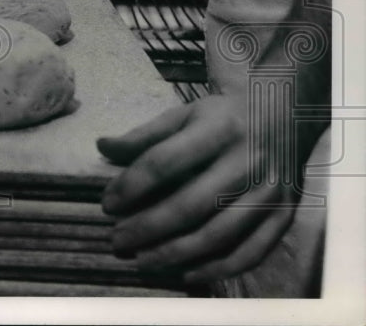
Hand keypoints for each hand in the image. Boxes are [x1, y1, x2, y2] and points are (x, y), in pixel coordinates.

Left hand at [96, 95, 300, 283]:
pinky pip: (251, 252)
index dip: (132, 185)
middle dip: (148, 227)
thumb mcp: (184, 114)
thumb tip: (102, 147)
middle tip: (117, 240)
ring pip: (218, 234)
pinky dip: (217, 268)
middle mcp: (246, 162)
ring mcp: (269, 192)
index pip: (165, 162)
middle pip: (190, 204)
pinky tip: (186, 273)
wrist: (284, 114)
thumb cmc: (222, 117)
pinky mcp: (284, 215)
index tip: (107, 204)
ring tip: (142, 259)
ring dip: (176, 253)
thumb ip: (144, 135)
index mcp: (217, 130)